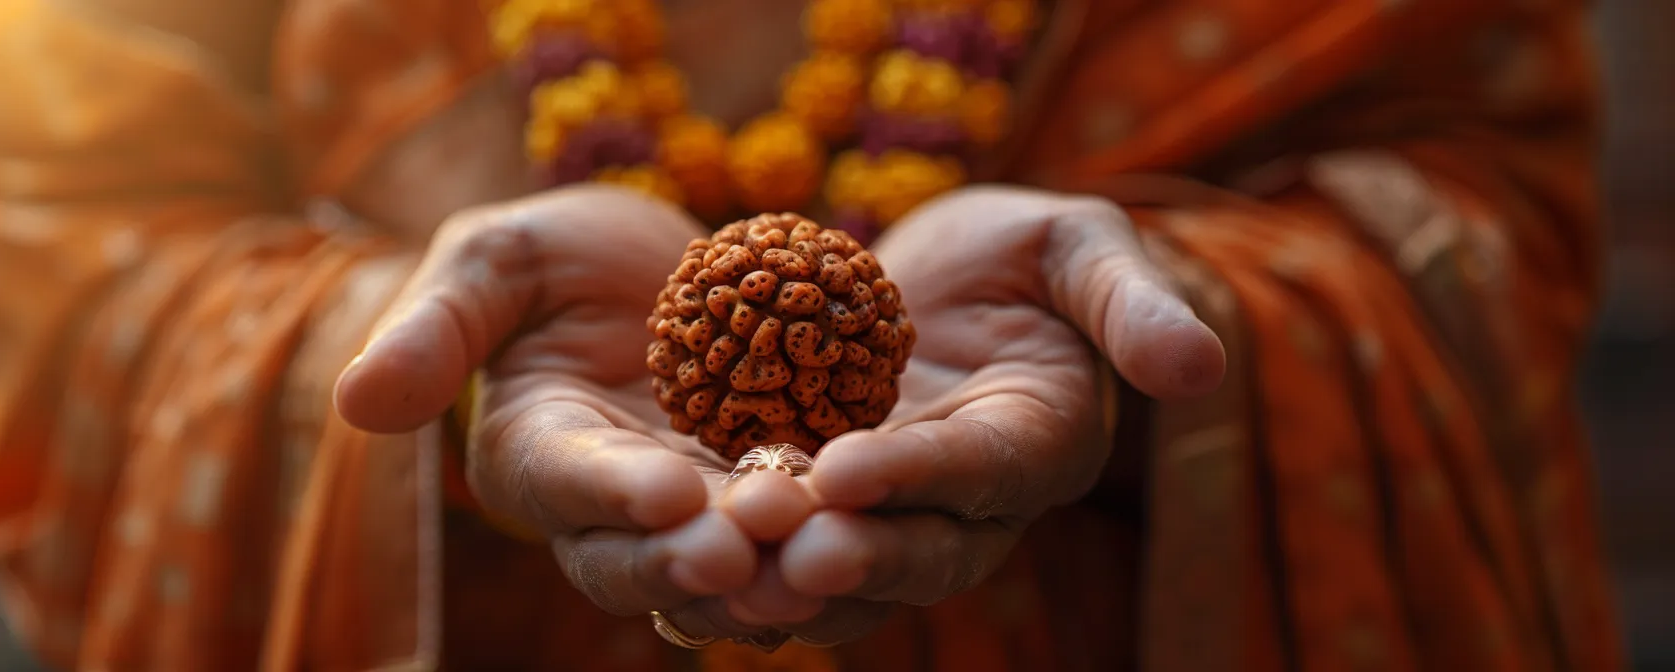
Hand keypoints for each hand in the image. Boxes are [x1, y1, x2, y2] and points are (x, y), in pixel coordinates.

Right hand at [333, 185, 814, 640]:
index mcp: (534, 453)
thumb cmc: (560, 258)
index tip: (668, 488)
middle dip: (696, 556)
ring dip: (768, 569)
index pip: (567, 485)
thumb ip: (435, 329)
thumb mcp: (494, 261)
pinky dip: (824, 540)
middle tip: (755, 547)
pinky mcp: (762, 504)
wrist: (667, 267)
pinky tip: (873, 529)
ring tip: (822, 551)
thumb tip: (355, 402)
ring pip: (722, 568)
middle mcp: (609, 508)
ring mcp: (693, 514)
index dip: (613, 493)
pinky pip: (790, 540)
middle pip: (644, 556)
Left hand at [724, 186, 1226, 643]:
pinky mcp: (832, 511)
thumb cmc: (1031, 253)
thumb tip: (1203, 366)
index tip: (846, 469)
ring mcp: (898, 516)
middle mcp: (973, 503)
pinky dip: (741, 564)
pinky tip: (672, 568)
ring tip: (714, 570)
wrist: (954, 279)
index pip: (983, 470)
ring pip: (848, 569)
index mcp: (1041, 440)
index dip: (920, 475)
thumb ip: (1132, 303)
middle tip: (775, 552)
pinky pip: (791, 550)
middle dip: (849, 553)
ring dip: (783, 577)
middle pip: (917, 550)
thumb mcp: (1084, 249)